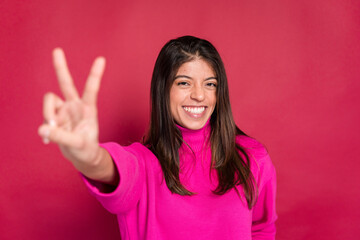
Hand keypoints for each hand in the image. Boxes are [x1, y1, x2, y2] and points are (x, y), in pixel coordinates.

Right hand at [38, 48, 105, 165]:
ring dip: (47, 113)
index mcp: (88, 109)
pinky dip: (44, 128)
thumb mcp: (77, 145)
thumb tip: (42, 128)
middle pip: (66, 83)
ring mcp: (64, 110)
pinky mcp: (54, 117)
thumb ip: (61, 137)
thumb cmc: (86, 149)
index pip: (91, 89)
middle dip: (60, 67)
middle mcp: (75, 105)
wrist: (81, 156)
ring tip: (51, 131)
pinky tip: (48, 140)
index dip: (95, 74)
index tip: (101, 59)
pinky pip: (44, 115)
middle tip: (57, 50)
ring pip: (49, 100)